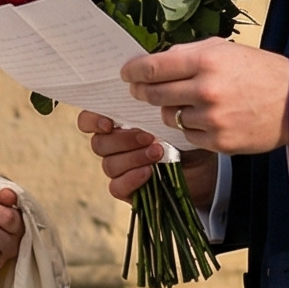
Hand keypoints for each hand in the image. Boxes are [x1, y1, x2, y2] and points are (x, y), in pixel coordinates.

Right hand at [76, 113, 218, 210]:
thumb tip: (147, 98)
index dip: (92, 121)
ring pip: (109, 164)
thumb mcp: (169, 118)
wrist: (202, 167)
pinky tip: (149, 172)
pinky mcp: (127, 189)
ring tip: (158, 152)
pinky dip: (132, 179)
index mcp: (116, 124)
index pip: (87, 121)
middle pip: (99, 143)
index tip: (109, 123)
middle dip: (124, 140)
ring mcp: (118, 168)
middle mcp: (112, 146)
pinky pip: (116, 186)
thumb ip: (151, 110)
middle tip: (149, 136)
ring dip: (133, 157)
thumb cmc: (183, 135)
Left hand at [122, 40, 288, 156]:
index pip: (153, 67)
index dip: (133, 71)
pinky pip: (188, 135)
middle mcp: (206, 89)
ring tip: (188, 103)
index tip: (127, 74)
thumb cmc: (258, 71)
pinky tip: (206, 119)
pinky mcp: (219, 142)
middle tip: (140, 90)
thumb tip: (153, 63)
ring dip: (172, 110)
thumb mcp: (224, 49)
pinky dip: (191, 127)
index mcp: (205, 61)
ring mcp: (212, 119)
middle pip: (154, 94)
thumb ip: (188, 54)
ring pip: (169, 116)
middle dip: (142, 91)